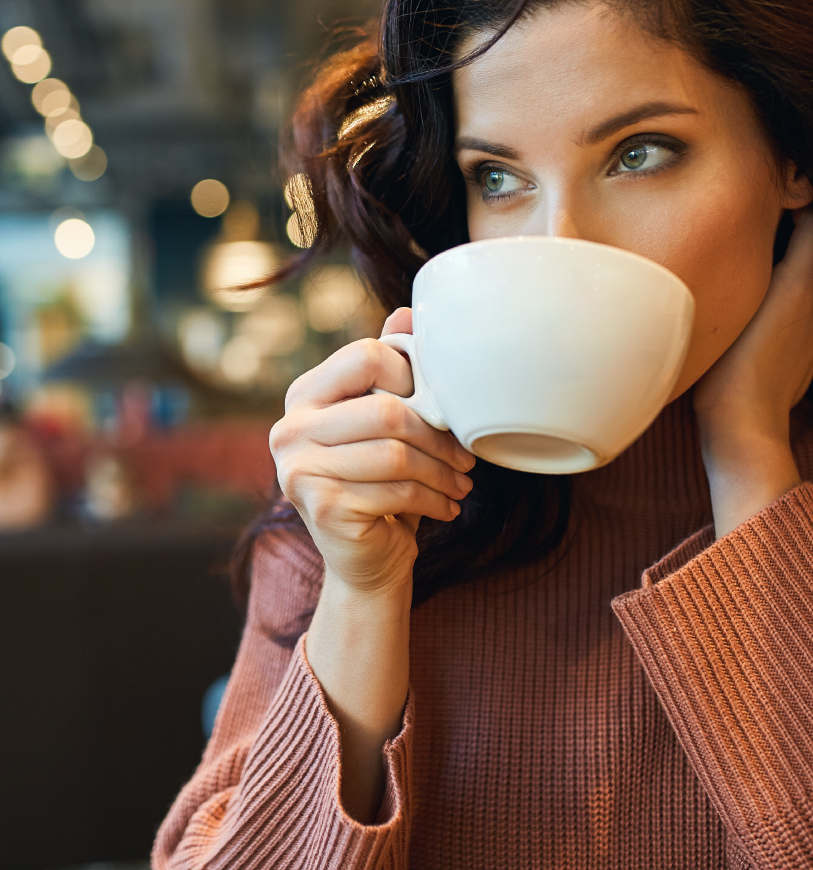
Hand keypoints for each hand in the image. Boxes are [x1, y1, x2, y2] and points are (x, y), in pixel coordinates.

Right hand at [269, 307, 475, 596]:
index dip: (413, 377)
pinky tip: (448, 505)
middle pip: (387, 410)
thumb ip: (390, 371)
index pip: (367, 358)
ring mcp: (297, 469)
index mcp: (305, 395)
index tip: (439, 407)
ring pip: (396, 454)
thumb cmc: (381, 482)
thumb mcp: (387, 424)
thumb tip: (409, 312)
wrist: (366, 556)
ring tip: (463, 482)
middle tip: (466, 455)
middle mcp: (289, 428)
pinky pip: (394, 490)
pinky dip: (433, 498)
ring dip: (442, 471)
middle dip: (438, 434)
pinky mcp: (319, 505)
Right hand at [692, 210, 812, 534]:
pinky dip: (796, 290)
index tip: (765, 204)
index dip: (795, 206)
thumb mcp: (735, 301)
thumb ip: (753, 258)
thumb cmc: (728, 365)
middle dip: (796, 232)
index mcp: (805, 280)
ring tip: (757, 264)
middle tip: (755, 230)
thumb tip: (756, 224)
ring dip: (796, 262)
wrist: (746, 422)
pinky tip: (763, 301)